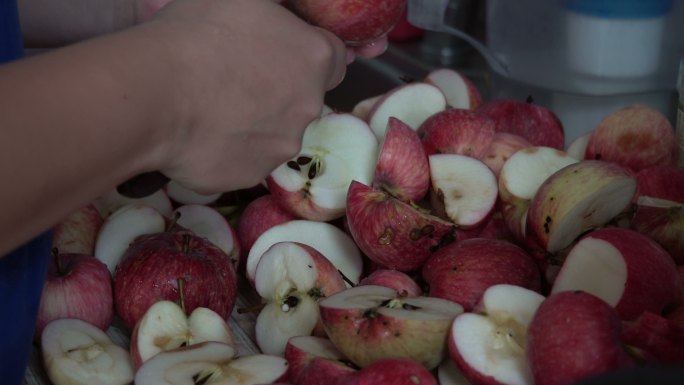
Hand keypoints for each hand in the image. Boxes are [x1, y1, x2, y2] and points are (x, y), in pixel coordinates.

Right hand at [140, 0, 347, 192]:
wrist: (155, 94)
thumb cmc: (197, 33)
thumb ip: (275, 11)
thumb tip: (278, 14)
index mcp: (314, 58)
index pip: (334, 59)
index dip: (306, 55)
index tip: (281, 54)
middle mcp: (308, 108)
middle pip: (302, 98)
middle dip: (279, 90)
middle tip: (236, 79)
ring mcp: (281, 147)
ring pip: (274, 133)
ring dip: (255, 123)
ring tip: (212, 109)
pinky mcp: (250, 176)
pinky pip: (244, 160)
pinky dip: (228, 150)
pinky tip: (201, 134)